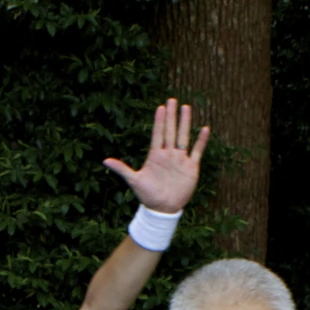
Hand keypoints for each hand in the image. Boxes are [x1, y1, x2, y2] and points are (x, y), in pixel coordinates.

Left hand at [104, 100, 209, 214]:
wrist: (163, 209)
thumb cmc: (147, 195)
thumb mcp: (134, 181)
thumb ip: (122, 169)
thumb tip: (104, 160)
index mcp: (155, 156)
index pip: (157, 134)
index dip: (159, 121)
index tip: (160, 108)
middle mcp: (168, 154)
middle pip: (170, 131)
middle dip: (171, 116)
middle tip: (172, 100)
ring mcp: (180, 159)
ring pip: (183, 137)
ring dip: (185, 123)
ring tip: (186, 108)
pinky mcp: (191, 167)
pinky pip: (197, 151)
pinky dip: (201, 141)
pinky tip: (205, 129)